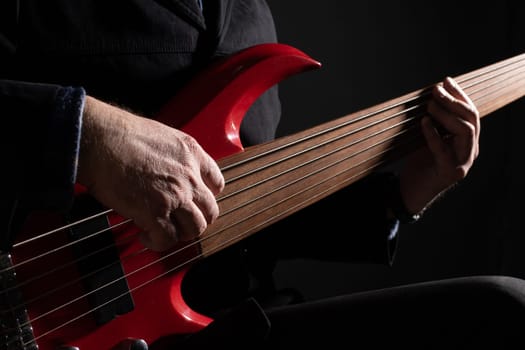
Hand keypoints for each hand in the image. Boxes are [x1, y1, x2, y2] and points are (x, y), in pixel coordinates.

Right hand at [77, 96, 224, 250]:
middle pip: (210, 210)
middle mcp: (189, 176)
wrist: (99, 140)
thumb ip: (174, 156)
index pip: (216, 182)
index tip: (196, 201)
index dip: (206, 196)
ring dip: (181, 233)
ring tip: (165, 231)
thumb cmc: (119, 134)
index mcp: (191, 153)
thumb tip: (168, 171)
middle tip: (182, 222)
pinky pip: (168, 239)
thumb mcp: (161, 136)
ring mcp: (175, 196)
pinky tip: (147, 236)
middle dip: (197, 219)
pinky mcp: (155, 213)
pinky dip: (158, 242)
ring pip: (195, 228)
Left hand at [399, 77, 479, 214]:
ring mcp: (462, 163)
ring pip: (466, 132)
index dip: (460, 95)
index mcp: (468, 142)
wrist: (411, 192)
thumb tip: (430, 96)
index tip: (446, 80)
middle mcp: (470, 151)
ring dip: (447, 115)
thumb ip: (435, 122)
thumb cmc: (420, 164)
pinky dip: (433, 134)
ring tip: (429, 106)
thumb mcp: (429, 138)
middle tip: (436, 90)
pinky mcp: (449, 172)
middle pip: (472, 120)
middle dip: (455, 101)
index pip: (471, 113)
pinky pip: (443, 150)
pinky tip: (423, 123)